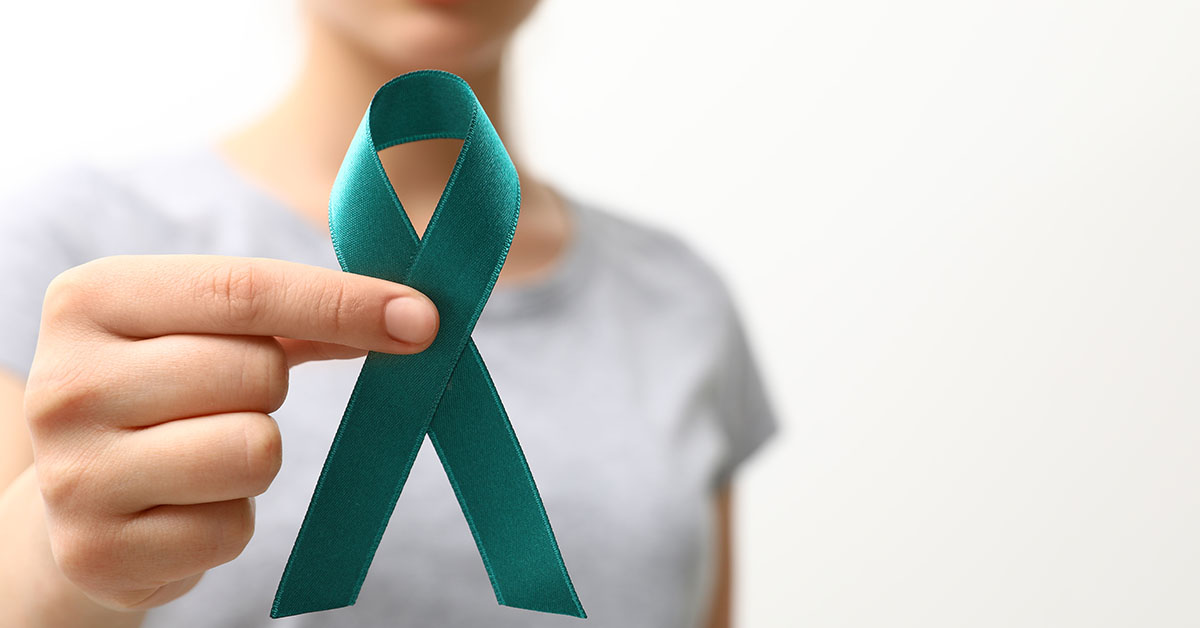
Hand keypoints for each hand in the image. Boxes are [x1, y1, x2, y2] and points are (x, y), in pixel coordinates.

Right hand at [22, 255, 437, 609]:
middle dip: (272, 389)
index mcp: (90, 299)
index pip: (243, 289)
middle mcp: (64, 383)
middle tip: (227, 400)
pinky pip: (233, 526)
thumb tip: (411, 315)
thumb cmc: (163, 394)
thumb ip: (295, 314)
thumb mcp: (199, 330)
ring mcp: (73, 474)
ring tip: (201, 452)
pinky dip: (231, 518)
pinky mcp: (97, 552)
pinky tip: (185, 505)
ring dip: (255, 456)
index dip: (343, 302)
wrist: (75, 499)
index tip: (421, 318)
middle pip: (256, 373)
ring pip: (253, 450)